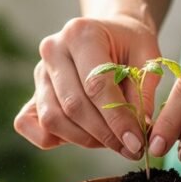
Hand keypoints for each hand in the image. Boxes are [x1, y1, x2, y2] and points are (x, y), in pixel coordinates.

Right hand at [14, 15, 161, 159]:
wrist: (109, 35)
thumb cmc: (130, 46)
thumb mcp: (148, 59)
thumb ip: (143, 93)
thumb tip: (138, 130)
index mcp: (81, 33)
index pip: (96, 84)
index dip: (117, 119)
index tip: (137, 142)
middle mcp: (53, 50)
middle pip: (73, 105)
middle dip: (104, 134)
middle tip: (130, 148)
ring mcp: (38, 73)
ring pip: (53, 119)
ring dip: (85, 139)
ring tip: (113, 141)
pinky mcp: (32, 93)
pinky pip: (32, 127)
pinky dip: (56, 139)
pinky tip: (84, 137)